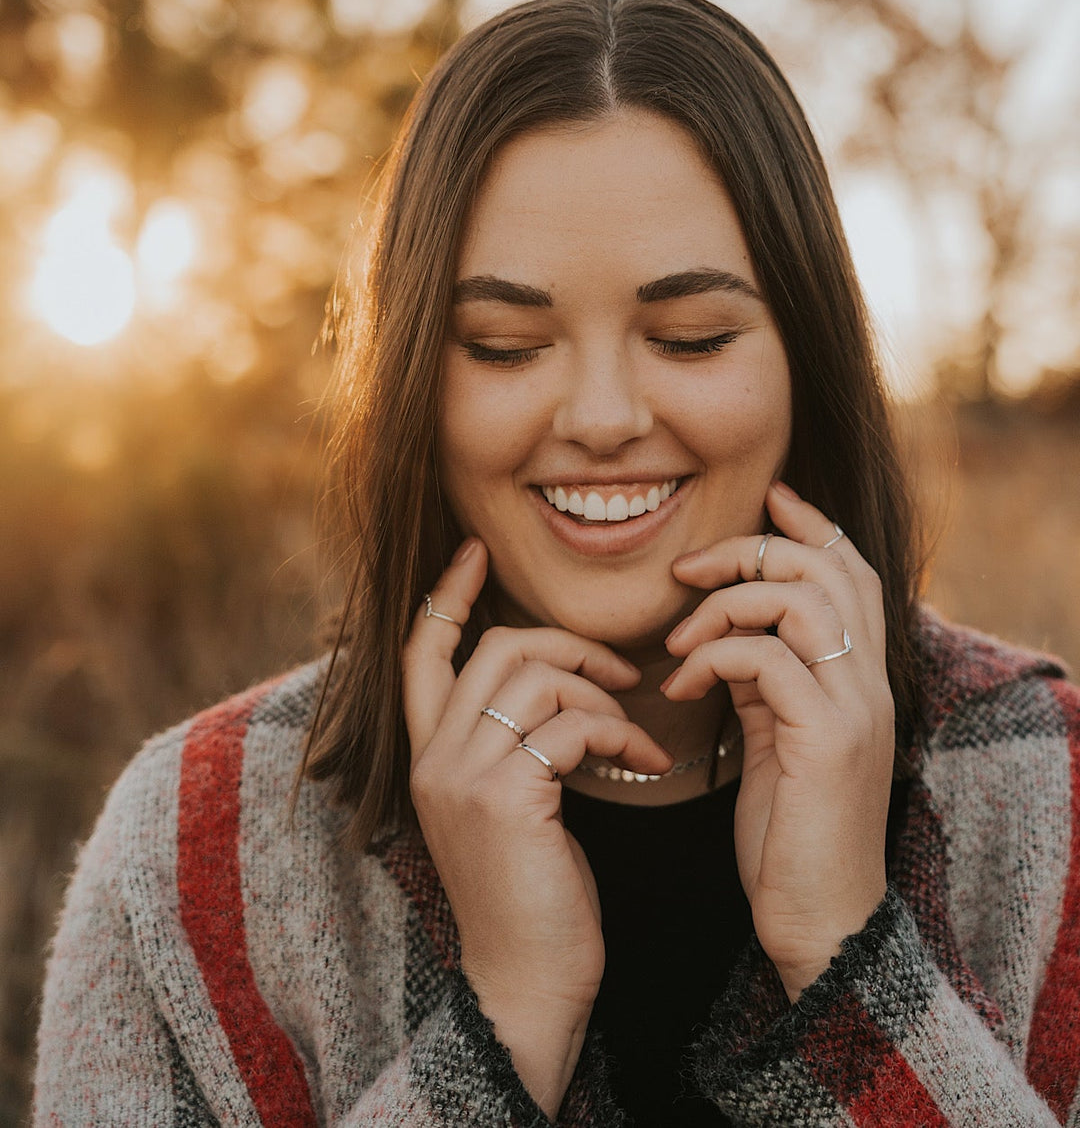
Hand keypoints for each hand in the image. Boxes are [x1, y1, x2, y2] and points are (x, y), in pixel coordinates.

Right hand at [403, 537, 671, 1111]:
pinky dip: (617, 733)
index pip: (421, 651)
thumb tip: (559, 690)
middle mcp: (433, 758)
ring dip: (602, 693)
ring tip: (636, 732)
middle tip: (624, 672)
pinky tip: (644, 763)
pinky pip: (568, 723)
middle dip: (570, 646)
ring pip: (536, 676)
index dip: (446, 595)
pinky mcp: (504, 796)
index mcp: (428, 758)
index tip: (476, 551)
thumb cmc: (534, 900)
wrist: (526, 989)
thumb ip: (514, 747)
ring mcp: (463, 775)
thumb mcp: (511, 809)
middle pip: (496, 649)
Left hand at [663, 480, 893, 1000]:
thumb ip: (763, 678)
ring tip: (679, 641)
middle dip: (749, 550)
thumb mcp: (773, 737)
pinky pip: (767, 658)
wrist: (819, 922)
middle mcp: (869, 682)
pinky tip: (680, 686)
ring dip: (724, 602)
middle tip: (686, 568)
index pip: (853, 570)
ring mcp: (854, 708)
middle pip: (825, 567)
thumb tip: (723, 632)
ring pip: (799, 599)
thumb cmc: (787, 835)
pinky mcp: (827, 739)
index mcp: (859, 678)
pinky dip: (714, 657)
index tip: (767, 494)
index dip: (811, 524)